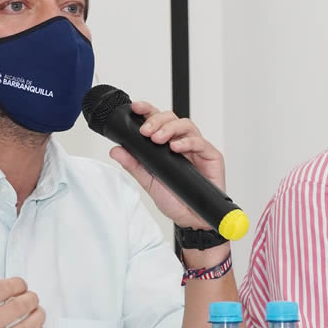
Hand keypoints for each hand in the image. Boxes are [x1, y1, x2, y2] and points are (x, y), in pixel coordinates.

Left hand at [108, 101, 225, 229]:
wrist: (192, 219)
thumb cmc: (175, 200)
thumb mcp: (149, 182)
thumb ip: (134, 165)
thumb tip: (116, 150)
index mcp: (166, 145)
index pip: (157, 121)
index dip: (147, 111)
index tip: (136, 108)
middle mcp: (182, 143)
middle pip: (171, 118)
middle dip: (156, 120)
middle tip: (145, 132)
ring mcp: (197, 148)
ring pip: (186, 125)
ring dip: (170, 128)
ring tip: (158, 139)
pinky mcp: (211, 156)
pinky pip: (200, 142)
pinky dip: (187, 142)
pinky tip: (176, 148)